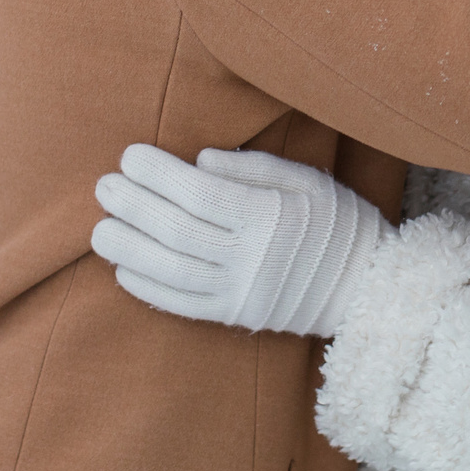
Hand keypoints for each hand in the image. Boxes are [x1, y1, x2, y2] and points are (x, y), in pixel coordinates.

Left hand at [92, 144, 385, 336]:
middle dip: (133, 205)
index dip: (157, 174)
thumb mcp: (308, 180)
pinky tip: (124, 269)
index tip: (130, 155)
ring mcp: (239, 291)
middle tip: (104, 186)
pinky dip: (148, 288)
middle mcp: (249, 257)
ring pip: (170, 270)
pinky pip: (182, 304)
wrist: (369, 288)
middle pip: (176, 230)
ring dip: (128, 249)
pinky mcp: (235, 315)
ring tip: (100, 229)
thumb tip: (198, 159)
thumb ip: (253, 167)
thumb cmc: (338, 223)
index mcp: (267, 216)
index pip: (197, 193)